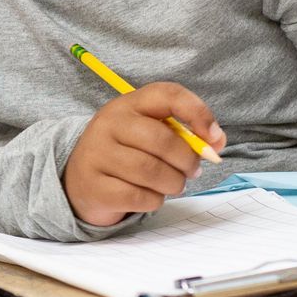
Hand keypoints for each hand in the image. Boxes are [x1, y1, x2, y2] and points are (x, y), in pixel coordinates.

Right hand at [63, 83, 226, 226]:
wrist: (80, 180)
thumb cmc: (127, 153)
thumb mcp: (151, 133)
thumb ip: (186, 134)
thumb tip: (216, 143)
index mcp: (128, 104)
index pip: (167, 95)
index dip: (197, 112)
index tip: (215, 138)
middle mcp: (108, 124)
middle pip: (162, 141)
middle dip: (187, 161)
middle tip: (192, 171)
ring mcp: (97, 155)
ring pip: (152, 172)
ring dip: (173, 183)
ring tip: (172, 184)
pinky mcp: (94, 186)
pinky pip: (139, 197)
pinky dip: (154, 201)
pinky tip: (149, 196)